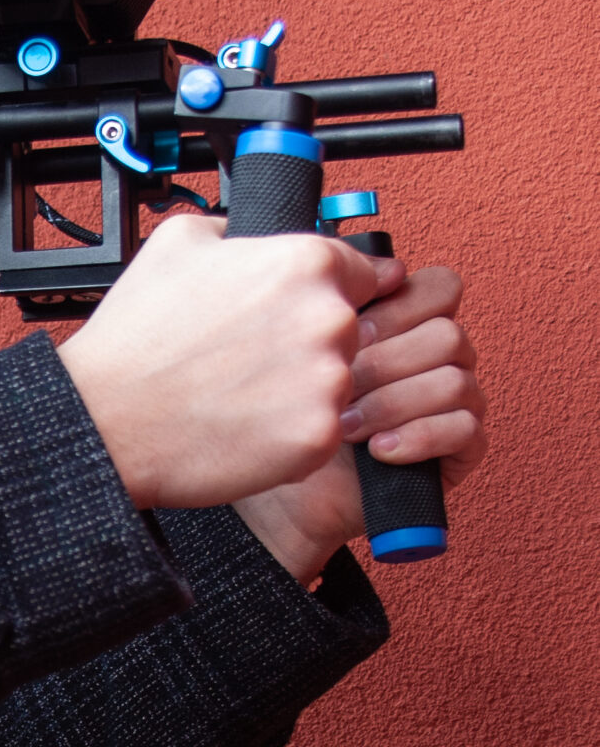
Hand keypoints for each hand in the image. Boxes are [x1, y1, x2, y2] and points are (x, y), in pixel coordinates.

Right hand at [60, 213, 387, 508]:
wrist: (106, 418)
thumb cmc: (135, 339)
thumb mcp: (176, 242)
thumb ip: (235, 230)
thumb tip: (249, 235)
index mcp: (304, 263)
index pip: (360, 271)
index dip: (329, 291)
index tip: (308, 311)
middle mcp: (327, 317)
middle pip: (348, 330)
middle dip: (307, 343)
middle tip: (251, 357)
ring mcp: (326, 381)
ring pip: (334, 382)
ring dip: (300, 389)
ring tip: (241, 392)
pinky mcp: (317, 436)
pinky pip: (320, 430)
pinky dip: (289, 432)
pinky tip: (244, 422)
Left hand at [233, 262, 487, 581]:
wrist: (280, 494)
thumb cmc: (281, 413)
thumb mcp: (286, 344)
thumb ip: (308, 296)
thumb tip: (312, 252)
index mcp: (406, 320)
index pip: (436, 285)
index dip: (398, 304)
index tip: (348, 329)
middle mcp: (437, 355)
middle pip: (446, 332)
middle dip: (385, 360)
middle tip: (338, 382)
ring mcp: (454, 400)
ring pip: (454, 379)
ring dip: (393, 401)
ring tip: (343, 424)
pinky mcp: (461, 448)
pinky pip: (466, 428)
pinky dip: (420, 435)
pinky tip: (377, 449)